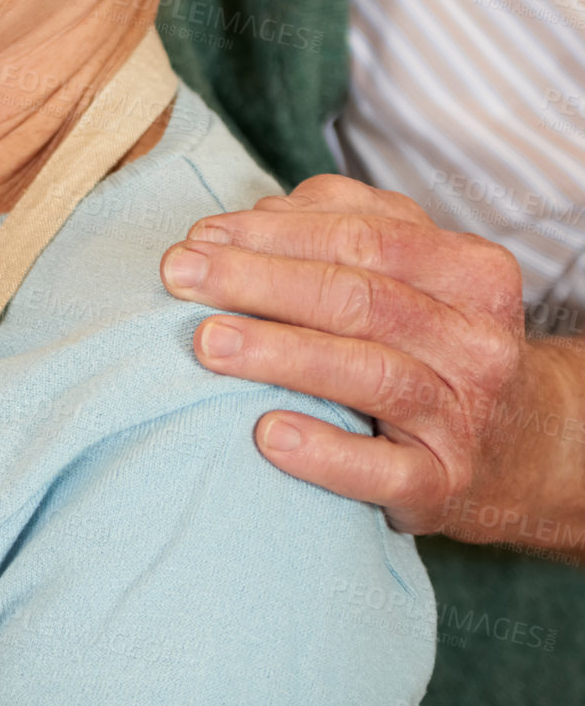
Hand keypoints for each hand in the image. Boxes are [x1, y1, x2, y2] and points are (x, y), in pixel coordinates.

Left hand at [160, 174, 584, 546]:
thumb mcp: (416, 267)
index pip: (362, 236)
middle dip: (258, 282)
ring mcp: (464, 417)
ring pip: (370, 375)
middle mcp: (475, 341)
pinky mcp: (443, 487)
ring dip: (280, 354)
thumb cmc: (438, 338)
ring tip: (207, 342)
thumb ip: (343, 224)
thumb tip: (249, 219)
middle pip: (359, 298)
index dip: (274, 232)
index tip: (200, 235)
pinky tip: (267, 434)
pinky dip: (324, 454)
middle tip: (179, 275)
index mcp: (469, 270)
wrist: (526, 447)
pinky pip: (382, 473)